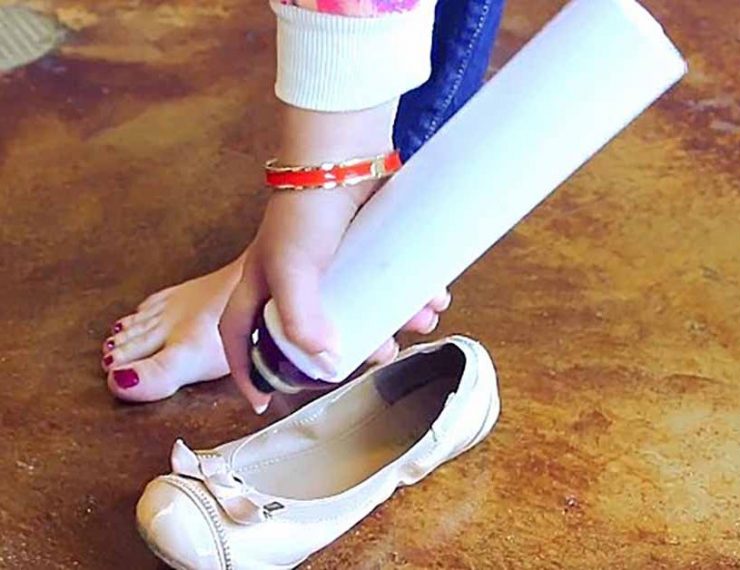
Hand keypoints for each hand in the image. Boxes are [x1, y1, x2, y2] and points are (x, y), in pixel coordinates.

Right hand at [218, 182, 450, 412]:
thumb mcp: (291, 268)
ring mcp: (332, 262)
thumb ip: (299, 319)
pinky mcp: (363, 247)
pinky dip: (410, 293)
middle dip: (350, 348)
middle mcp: (294, 277)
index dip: (248, 370)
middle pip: (314, 330)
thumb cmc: (306, 207)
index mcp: (262, 284)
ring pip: (359, 307)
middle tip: (376, 356)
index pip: (241, 336)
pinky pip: (385, 281)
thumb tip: (326, 363)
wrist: (346, 154)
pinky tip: (432, 299)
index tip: (261, 400)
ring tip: (417, 324)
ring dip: (391, 321)